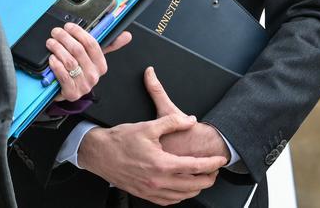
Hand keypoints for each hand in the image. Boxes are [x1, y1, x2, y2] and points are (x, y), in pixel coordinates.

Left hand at [49, 25, 130, 101]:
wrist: (67, 91)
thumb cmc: (80, 71)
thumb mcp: (93, 58)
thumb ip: (108, 45)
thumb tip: (127, 35)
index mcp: (101, 65)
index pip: (92, 44)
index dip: (79, 33)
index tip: (69, 26)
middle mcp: (94, 76)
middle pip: (78, 51)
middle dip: (64, 38)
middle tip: (56, 32)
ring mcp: (83, 85)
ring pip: (69, 61)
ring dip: (58, 49)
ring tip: (51, 42)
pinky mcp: (71, 93)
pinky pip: (63, 75)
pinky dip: (55, 64)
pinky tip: (52, 58)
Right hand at [74, 66, 226, 204]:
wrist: (99, 153)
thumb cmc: (120, 140)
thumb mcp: (148, 126)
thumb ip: (172, 121)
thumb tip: (190, 120)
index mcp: (162, 164)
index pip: (195, 167)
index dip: (212, 163)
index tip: (220, 159)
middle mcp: (158, 181)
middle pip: (194, 186)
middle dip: (209, 178)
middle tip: (215, 170)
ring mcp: (151, 190)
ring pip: (183, 196)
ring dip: (197, 188)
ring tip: (202, 178)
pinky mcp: (145, 194)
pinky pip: (169, 201)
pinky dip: (181, 196)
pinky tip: (182, 189)